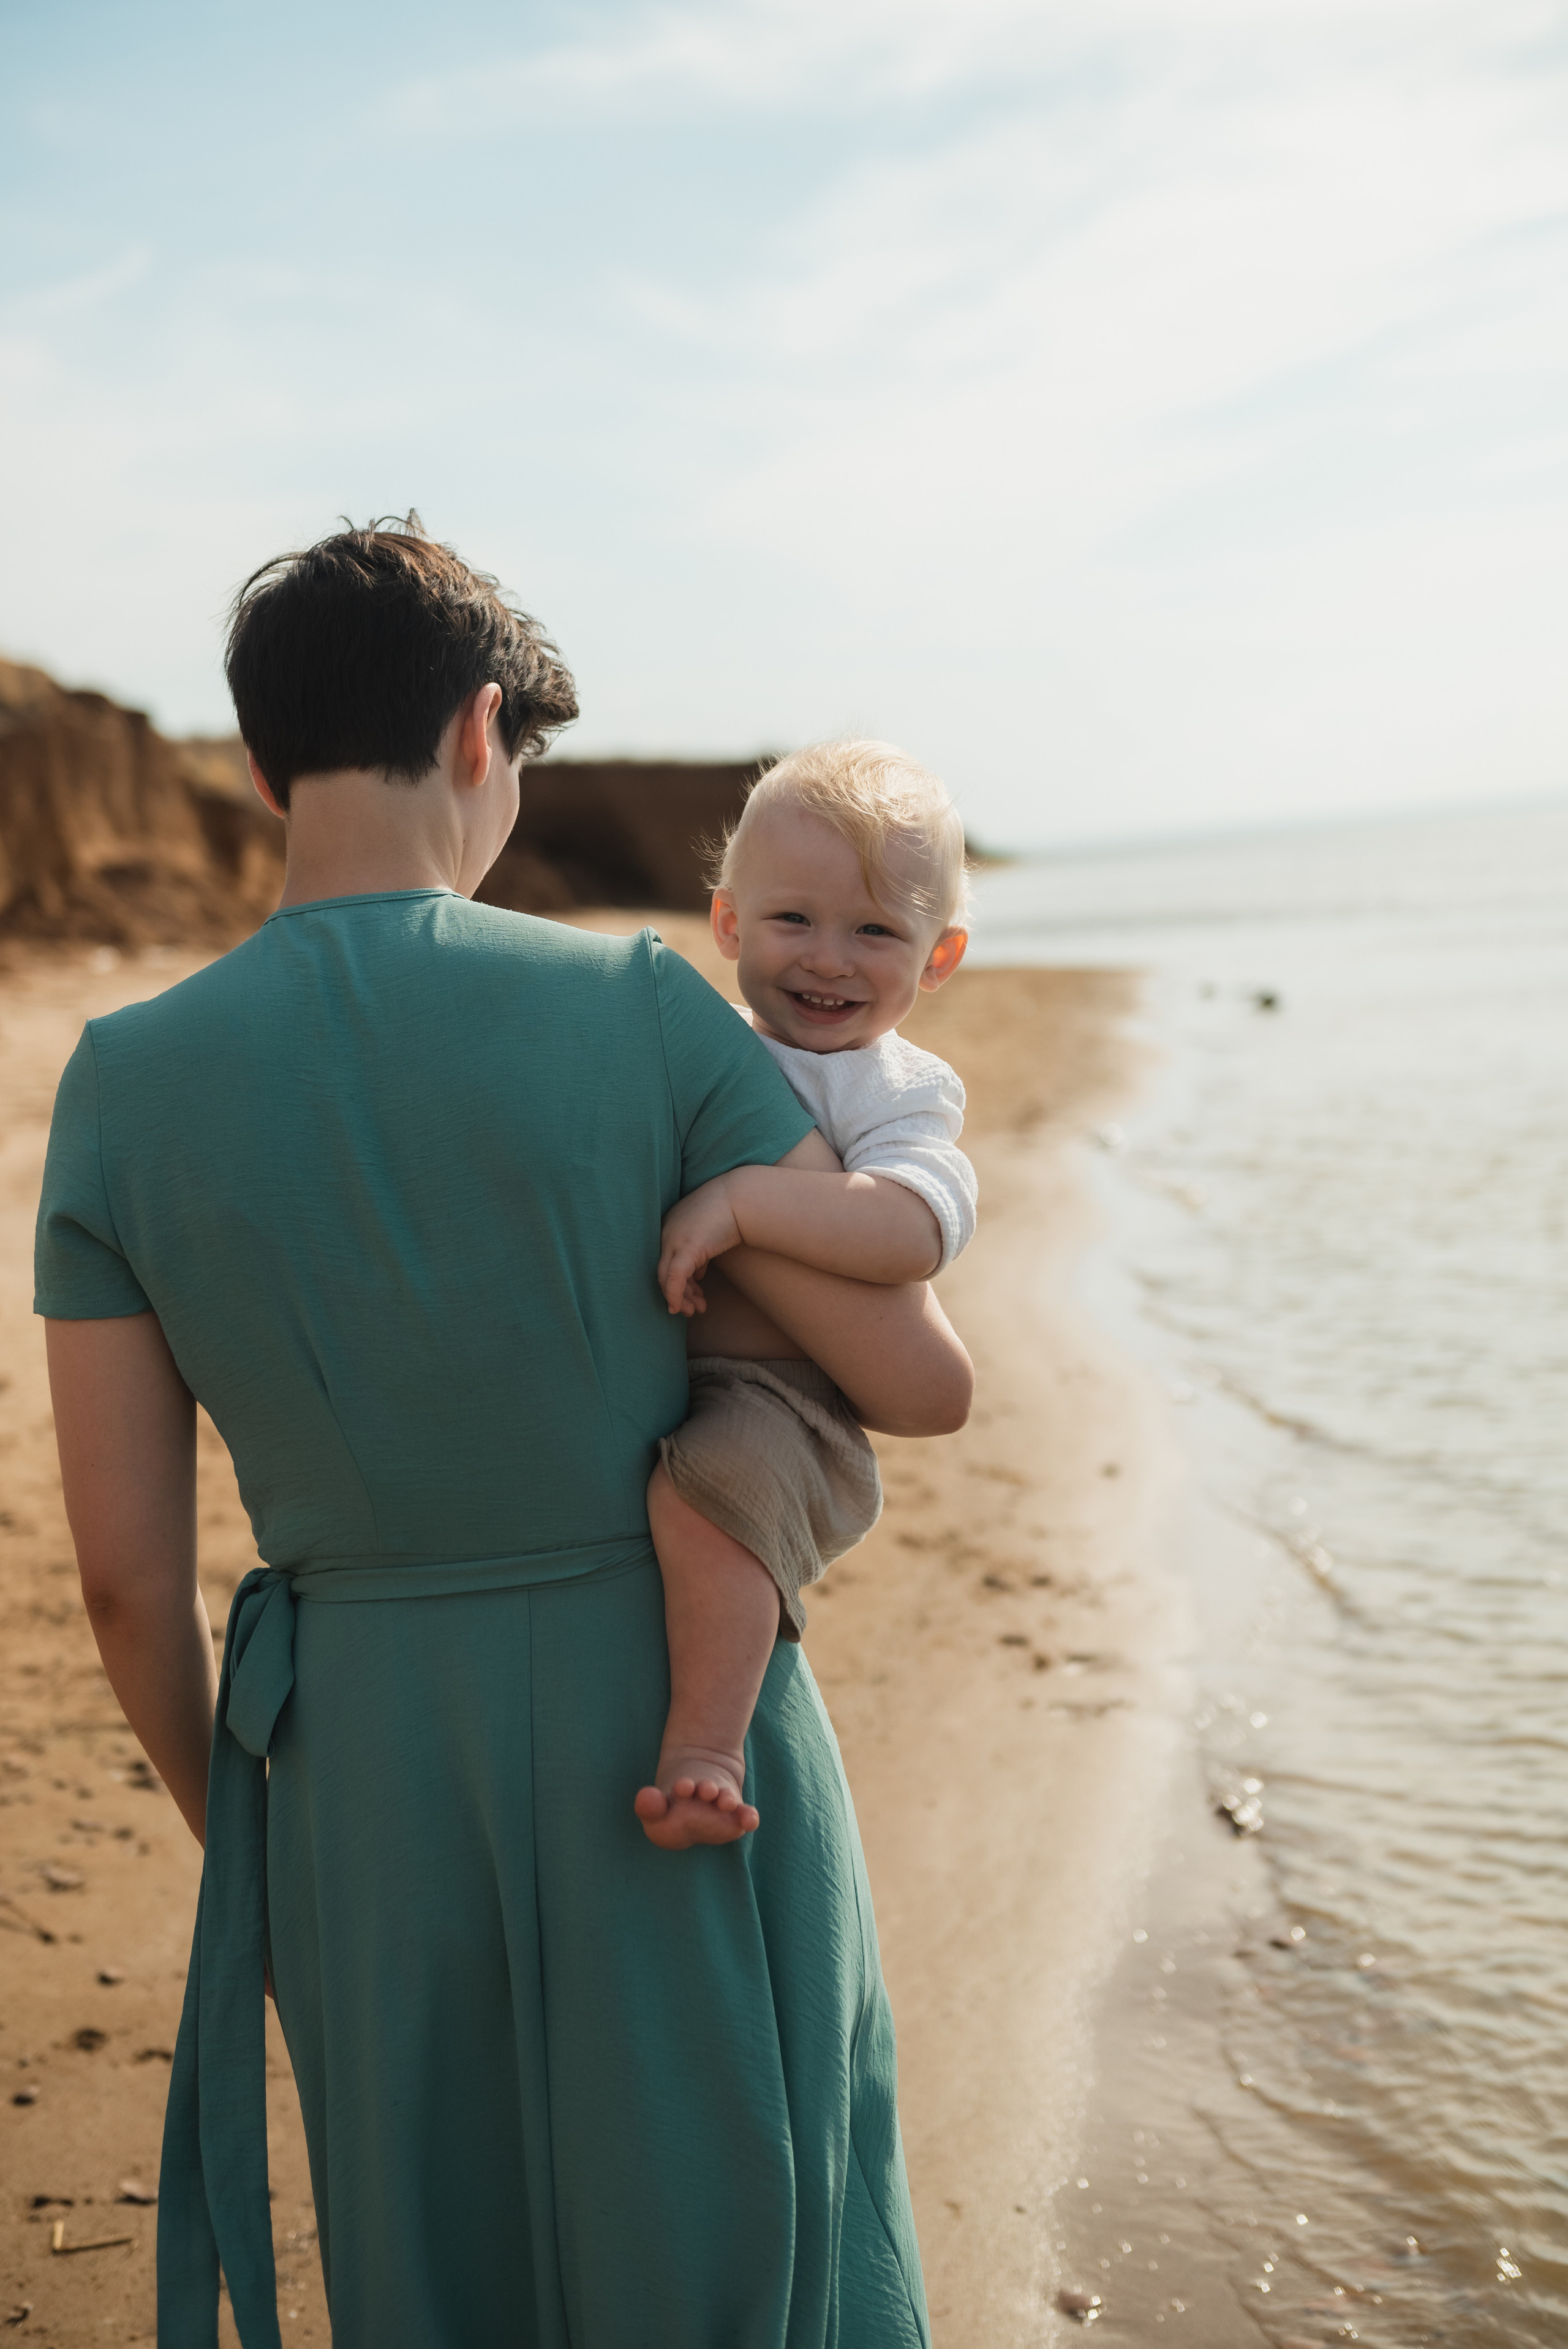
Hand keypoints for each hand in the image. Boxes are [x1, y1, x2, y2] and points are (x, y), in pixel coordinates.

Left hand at [658, 1176, 742, 1314]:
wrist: (743, 1197)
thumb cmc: (732, 1211)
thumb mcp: (710, 1232)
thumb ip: (699, 1251)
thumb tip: (696, 1273)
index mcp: (670, 1225)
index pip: (666, 1260)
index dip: (677, 1281)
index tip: (692, 1294)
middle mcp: (667, 1231)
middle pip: (663, 1271)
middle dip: (677, 1294)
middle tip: (688, 1310)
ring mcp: (674, 1238)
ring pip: (666, 1277)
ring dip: (680, 1299)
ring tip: (695, 1310)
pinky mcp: (687, 1246)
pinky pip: (674, 1278)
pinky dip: (675, 1295)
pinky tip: (681, 1308)